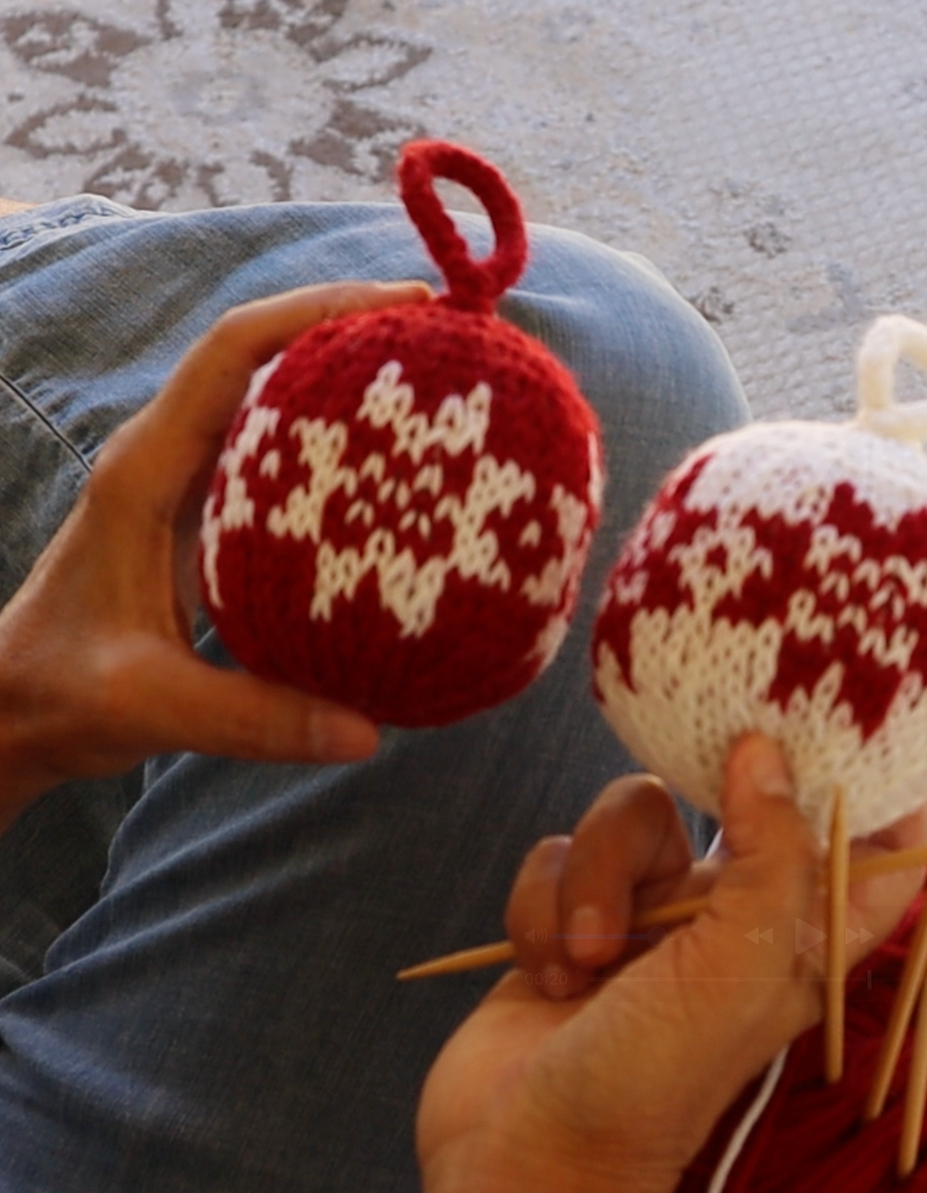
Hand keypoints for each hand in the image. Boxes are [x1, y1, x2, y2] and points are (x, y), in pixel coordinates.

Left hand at [0, 281, 431, 827]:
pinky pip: (279, 455)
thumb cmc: (62, 694)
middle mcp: (168, 457)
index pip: (233, 352)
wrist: (12, 707)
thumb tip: (367, 732)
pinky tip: (394, 473)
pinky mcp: (206, 515)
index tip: (404, 308)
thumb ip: (253, 717)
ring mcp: (187, 483)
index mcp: (146, 470)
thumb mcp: (150, 705)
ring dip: (345, 381)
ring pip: (271, 400)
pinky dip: (337, 444)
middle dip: (350, 330)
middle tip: (442, 342)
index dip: (316, 313)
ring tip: (431, 391)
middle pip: (262, 354)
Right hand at [416, 734, 926, 1192]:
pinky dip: (543, 905)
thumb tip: (769, 751)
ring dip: (595, 879)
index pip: (868, 850)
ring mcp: (644, 914)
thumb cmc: (649, 1081)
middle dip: (693, 799)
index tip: (863, 724)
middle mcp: (728, 915)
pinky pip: (558, 853)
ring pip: (628, 817)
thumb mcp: (736, 970)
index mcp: (798, 935)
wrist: (521, 1159)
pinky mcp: (569, 913)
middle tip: (698, 758)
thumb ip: (770, 856)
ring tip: (586, 958)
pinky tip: (546, 970)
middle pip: (731, 797)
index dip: (881, 792)